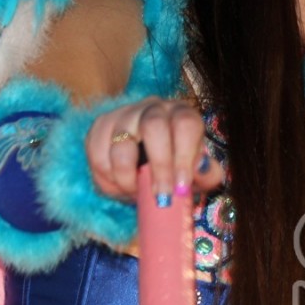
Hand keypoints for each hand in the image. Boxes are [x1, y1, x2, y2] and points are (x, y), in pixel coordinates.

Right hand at [86, 97, 224, 204]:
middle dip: (158, 166)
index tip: (181, 187)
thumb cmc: (178, 167)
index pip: (186, 124)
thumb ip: (207, 173)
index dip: (184, 156)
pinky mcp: (101, 127)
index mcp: (183, 114)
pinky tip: (119, 188)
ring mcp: (124, 114)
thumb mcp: (199, 173)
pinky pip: (97, 153)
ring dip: (127, 177)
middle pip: (153, 125)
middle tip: (160, 197)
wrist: (148, 163)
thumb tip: (201, 167)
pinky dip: (106, 178)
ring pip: (121, 142)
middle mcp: (154, 108)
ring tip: (136, 194)